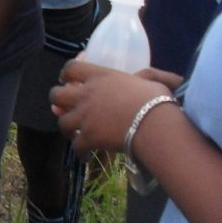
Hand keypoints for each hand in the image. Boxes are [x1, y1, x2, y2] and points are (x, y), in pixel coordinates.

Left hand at [50, 59, 174, 156]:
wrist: (154, 126)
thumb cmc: (156, 100)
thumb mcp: (151, 80)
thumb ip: (148, 75)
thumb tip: (165, 78)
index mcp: (99, 76)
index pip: (70, 68)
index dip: (65, 74)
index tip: (66, 80)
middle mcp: (86, 95)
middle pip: (56, 95)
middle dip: (57, 101)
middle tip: (64, 107)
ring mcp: (84, 117)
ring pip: (61, 122)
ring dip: (67, 127)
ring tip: (74, 132)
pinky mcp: (88, 137)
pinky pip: (75, 146)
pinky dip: (79, 151)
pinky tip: (85, 154)